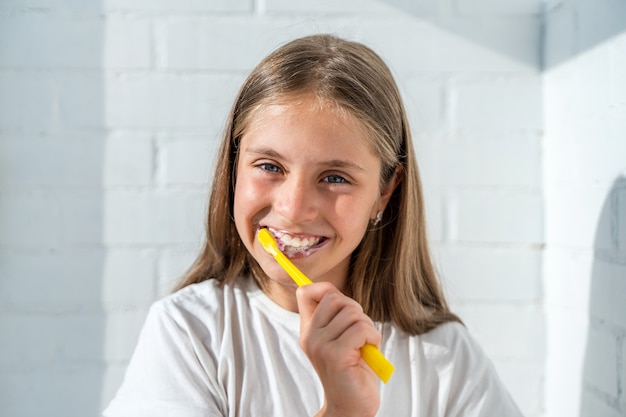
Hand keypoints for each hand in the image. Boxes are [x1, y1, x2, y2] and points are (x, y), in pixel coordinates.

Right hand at [297, 282, 380, 416]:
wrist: (350, 408)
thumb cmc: (352, 372)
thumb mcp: (341, 339)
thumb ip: (337, 317)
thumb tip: (335, 291)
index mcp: (308, 330)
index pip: (306, 292)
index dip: (327, 290)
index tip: (343, 308)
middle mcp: (310, 336)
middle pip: (335, 298)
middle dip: (356, 310)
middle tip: (359, 333)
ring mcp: (320, 346)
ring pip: (352, 313)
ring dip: (367, 327)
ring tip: (364, 346)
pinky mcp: (335, 356)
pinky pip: (361, 329)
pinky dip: (373, 337)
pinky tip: (368, 352)